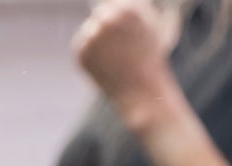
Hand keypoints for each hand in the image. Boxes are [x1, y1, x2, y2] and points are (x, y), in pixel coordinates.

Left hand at [73, 0, 178, 126]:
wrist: (140, 91)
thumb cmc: (148, 59)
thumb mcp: (150, 23)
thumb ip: (135, 7)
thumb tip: (113, 3)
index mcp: (128, 8)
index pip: (112, 3)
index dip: (117, 17)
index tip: (120, 35)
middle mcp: (108, 19)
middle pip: (99, 13)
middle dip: (106, 27)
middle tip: (117, 47)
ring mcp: (93, 36)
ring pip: (89, 29)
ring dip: (96, 39)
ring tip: (113, 58)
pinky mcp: (81, 52)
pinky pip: (82, 46)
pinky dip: (89, 54)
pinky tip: (104, 65)